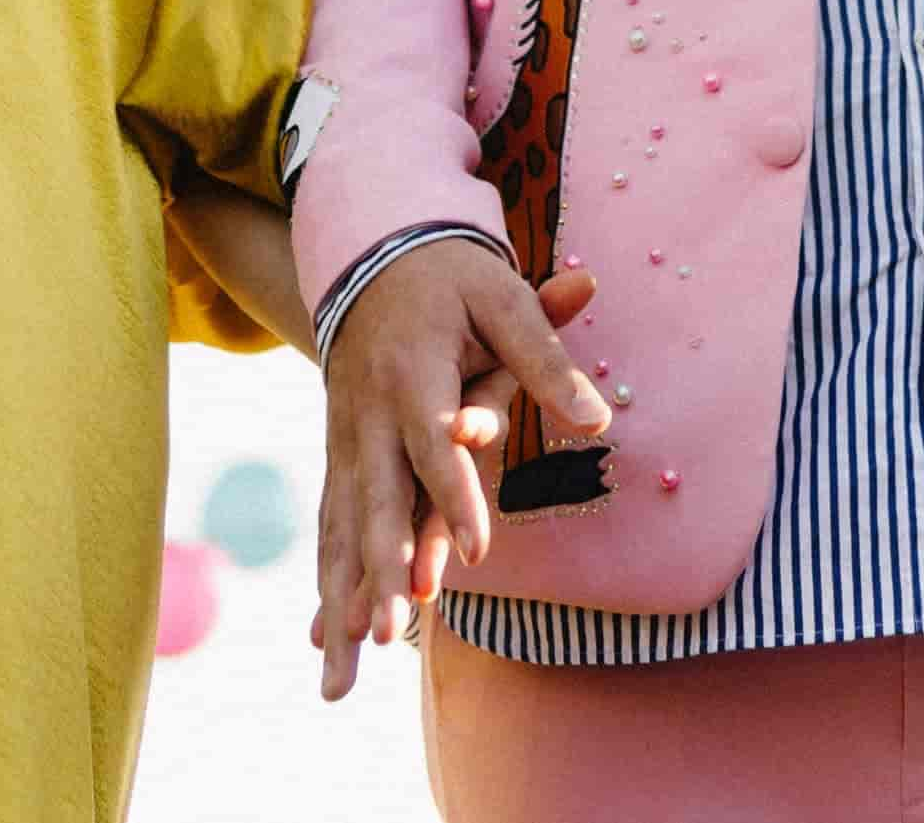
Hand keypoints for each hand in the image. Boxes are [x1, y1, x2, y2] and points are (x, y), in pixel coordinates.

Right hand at [312, 249, 601, 700]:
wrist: (373, 252)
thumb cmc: (452, 279)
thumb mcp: (502, 298)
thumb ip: (548, 354)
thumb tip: (599, 416)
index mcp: (412, 372)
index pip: (434, 445)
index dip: (456, 498)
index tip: (479, 555)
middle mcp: (369, 414)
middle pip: (373, 499)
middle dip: (381, 568)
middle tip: (392, 632)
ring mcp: (346, 439)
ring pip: (340, 528)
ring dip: (342, 598)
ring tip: (344, 671)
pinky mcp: (339, 456)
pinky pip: (329, 528)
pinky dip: (327, 584)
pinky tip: (324, 642)